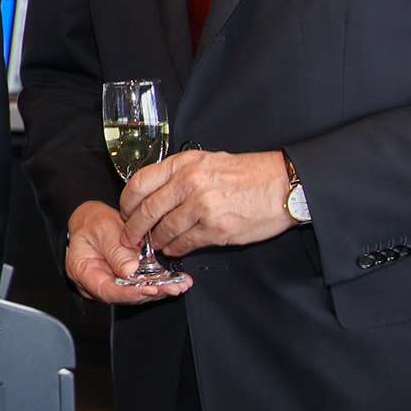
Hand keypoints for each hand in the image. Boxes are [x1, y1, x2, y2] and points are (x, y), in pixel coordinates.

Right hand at [63, 201, 190, 301]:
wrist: (92, 220)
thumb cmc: (92, 223)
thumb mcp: (103, 229)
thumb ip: (115, 250)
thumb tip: (130, 270)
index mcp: (84, 272)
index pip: (107, 291)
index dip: (130, 293)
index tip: (149, 289)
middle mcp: (98, 282)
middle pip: (124, 296)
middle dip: (151, 293)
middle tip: (172, 288)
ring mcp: (112, 283)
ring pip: (135, 294)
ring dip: (159, 290)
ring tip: (178, 285)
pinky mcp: (125, 281)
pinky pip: (140, 286)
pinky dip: (158, 284)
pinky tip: (175, 282)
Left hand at [120, 150, 293, 256]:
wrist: (284, 185)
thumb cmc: (248, 174)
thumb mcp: (208, 161)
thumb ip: (179, 174)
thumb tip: (155, 193)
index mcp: (184, 163)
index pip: (139, 183)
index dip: (127, 203)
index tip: (126, 212)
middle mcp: (189, 182)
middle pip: (146, 211)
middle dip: (134, 229)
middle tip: (130, 238)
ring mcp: (202, 206)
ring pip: (164, 230)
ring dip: (156, 241)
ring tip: (155, 244)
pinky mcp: (216, 229)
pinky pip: (185, 243)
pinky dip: (176, 249)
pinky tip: (175, 249)